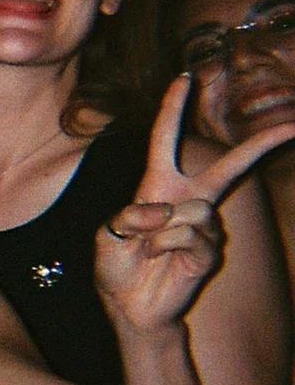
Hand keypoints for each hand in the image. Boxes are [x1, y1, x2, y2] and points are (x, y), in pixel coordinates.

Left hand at [96, 74, 294, 332]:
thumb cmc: (118, 267)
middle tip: (292, 126)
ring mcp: (204, 226)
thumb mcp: (108, 236)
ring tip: (148, 250)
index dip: (173, 109)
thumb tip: (166, 211)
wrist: (131, 307)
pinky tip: (160, 259)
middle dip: (261, 145)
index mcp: (158, 186)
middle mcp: (187, 200)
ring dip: (160, 232)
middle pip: (230, 166)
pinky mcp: (210, 251)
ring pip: (193, 211)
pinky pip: (190, 236)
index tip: (183, 78)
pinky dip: (166, 246)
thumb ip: (128, 217)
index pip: (165, 140)